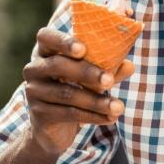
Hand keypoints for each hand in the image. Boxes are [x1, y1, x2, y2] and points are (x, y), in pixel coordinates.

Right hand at [23, 28, 133, 154]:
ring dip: (96, 101)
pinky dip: (92, 116)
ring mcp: (33, 91)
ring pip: (67, 94)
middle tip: (109, 81)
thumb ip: (109, 69)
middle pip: (58, 65)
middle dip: (87, 73)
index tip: (83, 49)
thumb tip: (129, 66)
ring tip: (119, 107)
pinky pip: (68, 113)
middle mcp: (34, 68)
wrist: (54, 126)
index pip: (46, 37)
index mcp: (46, 50)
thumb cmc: (77, 88)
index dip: (63, 41)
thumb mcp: (93, 76)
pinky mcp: (39, 113)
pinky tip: (110, 118)